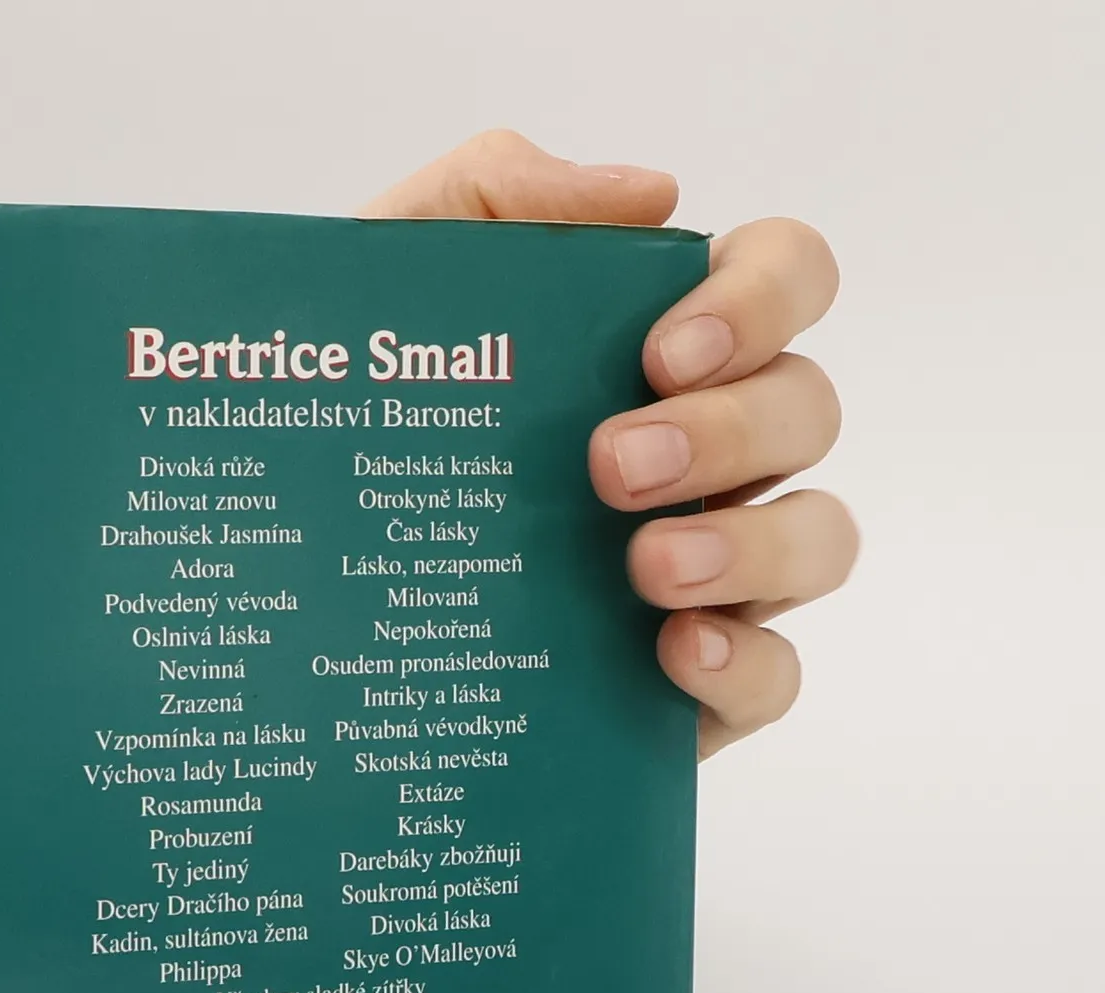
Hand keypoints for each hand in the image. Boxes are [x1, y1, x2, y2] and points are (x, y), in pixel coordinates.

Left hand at [364, 131, 853, 758]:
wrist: (286, 585)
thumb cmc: (355, 419)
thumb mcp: (385, 287)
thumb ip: (490, 198)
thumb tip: (650, 196)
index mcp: (664, 349)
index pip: (785, 279)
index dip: (759, 299)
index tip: (661, 349)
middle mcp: (712, 453)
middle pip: (805, 411)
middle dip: (729, 431)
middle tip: (610, 468)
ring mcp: (714, 570)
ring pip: (817, 539)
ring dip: (752, 544)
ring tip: (644, 568)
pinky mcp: (687, 683)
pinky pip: (773, 676)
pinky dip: (745, 663)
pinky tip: (674, 653)